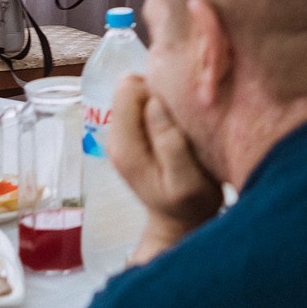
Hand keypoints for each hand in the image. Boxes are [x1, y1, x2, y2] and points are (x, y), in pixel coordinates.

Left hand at [105, 74, 222, 260]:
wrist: (179, 222)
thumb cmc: (190, 204)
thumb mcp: (186, 181)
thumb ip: (170, 143)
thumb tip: (156, 103)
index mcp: (125, 145)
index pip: (129, 89)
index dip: (158, 90)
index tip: (182, 109)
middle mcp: (116, 136)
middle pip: (132, 85)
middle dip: (161, 91)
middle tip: (185, 115)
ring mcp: (124, 134)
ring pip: (140, 91)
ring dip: (164, 99)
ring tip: (185, 122)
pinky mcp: (135, 133)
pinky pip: (146, 102)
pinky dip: (165, 106)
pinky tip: (180, 125)